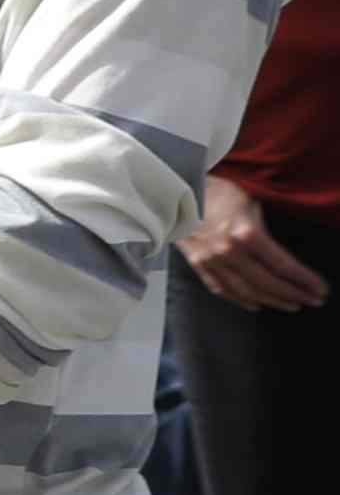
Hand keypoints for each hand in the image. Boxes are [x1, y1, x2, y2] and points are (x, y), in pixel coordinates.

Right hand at [185, 175, 328, 312]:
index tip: (321, 290)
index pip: (283, 265)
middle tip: (312, 301)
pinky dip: (239, 300)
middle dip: (293, 294)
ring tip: (291, 305)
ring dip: (271, 301)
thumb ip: (263, 228)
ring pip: (245, 290)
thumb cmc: (216, 189)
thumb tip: (283, 253)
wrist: (173, 188)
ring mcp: (210, 259)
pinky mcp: (197, 262)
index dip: (304, 281)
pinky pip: (220, 288)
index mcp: (245, 233)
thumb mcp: (249, 201)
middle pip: (266, 282)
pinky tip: (256, 304)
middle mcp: (228, 251)